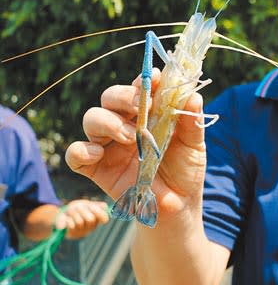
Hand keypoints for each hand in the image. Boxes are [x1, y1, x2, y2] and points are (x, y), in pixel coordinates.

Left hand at [54, 199, 108, 238]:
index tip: (91, 206)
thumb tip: (105, 206)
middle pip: (90, 219)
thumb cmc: (77, 209)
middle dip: (83, 210)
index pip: (104, 218)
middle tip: (78, 207)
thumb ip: (96, 205)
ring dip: (74, 213)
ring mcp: (81, 232)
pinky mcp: (71, 235)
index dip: (98, 212)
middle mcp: (91, 227)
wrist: (63, 215)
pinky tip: (67, 218)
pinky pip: (71, 225)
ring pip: (80, 222)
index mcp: (97, 220)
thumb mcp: (86, 204)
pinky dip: (68, 219)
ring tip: (71, 211)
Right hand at [64, 68, 207, 223]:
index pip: (139, 89)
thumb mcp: (194, 145)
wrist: (179, 205)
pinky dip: (81, 150)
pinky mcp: (96, 168)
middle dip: (122, 96)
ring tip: (131, 138)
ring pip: (92, 118)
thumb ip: (192, 121)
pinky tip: (98, 154)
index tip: (152, 79)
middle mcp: (125, 124)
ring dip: (108, 122)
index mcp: (148, 113)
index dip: (143, 81)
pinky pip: (75, 153)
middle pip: (110, 97)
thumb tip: (194, 95)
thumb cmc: (185, 170)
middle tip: (139, 107)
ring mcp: (109, 145)